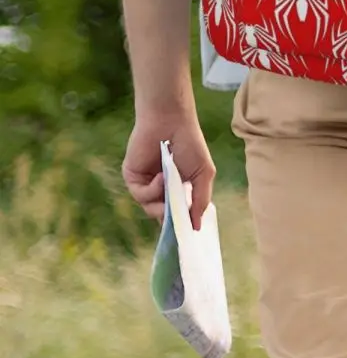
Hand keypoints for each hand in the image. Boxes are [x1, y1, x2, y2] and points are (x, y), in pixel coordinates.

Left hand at [123, 111, 214, 231]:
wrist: (171, 122)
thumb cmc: (191, 144)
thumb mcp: (203, 174)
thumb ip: (201, 201)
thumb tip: (197, 227)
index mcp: (178, 188)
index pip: (177, 213)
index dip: (180, 225)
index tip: (186, 236)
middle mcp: (160, 189)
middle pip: (162, 216)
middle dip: (170, 219)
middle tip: (177, 220)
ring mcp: (146, 184)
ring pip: (150, 208)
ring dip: (161, 202)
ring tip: (171, 186)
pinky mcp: (132, 178)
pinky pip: (141, 195)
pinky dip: (152, 190)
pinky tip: (161, 176)